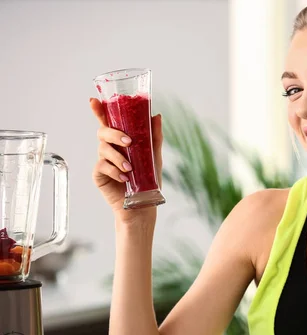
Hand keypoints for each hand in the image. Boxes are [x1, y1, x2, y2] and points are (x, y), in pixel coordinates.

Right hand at [90, 98, 163, 220]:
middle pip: (102, 132)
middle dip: (114, 134)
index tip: (94, 100)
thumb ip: (154, 137)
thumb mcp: (154, 156)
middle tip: (128, 142)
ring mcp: (102, 161)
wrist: (142, 205)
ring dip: (117, 157)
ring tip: (130, 168)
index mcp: (120, 141)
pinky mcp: (99, 175)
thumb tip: (156, 115)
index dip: (99, 111)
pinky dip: (114, 171)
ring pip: (103, 149)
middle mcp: (109, 148)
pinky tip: (124, 178)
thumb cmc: (148, 180)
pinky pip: (102, 166)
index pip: (108, 122)